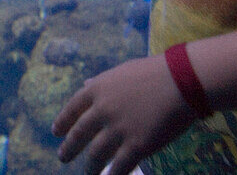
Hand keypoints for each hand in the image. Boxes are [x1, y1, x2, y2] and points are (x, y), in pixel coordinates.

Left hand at [52, 55, 196, 174]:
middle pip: (79, 134)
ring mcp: (118, 129)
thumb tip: (86, 84)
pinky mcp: (137, 146)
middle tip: (63, 157)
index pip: (72, 108)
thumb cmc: (155, 72)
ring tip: (87, 174)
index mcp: (97, 89)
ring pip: (96, 155)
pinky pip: (119, 167)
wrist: (181, 80)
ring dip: (90, 167)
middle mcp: (102, 110)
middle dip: (69, 148)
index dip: (62, 122)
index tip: (56, 132)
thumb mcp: (122, 71)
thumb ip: (102, 82)